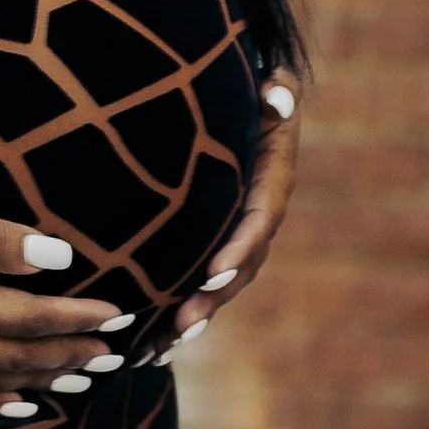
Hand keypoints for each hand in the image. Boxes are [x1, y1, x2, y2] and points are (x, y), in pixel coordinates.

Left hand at [165, 79, 300, 349]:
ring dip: (193, 316)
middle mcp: (255, 215)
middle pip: (239, 265)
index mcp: (271, 179)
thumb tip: (279, 100)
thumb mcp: (270, 81)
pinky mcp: (209, 242)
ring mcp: (233, 233)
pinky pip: (198, 282)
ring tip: (160, 347)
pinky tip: (150, 346)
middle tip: (182, 325)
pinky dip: (176, 313)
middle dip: (212, 299)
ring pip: (218, 284)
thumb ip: (278, 90)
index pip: (259, 218)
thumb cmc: (248, 84)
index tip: (214, 274)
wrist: (233, 96)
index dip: (240, 248)